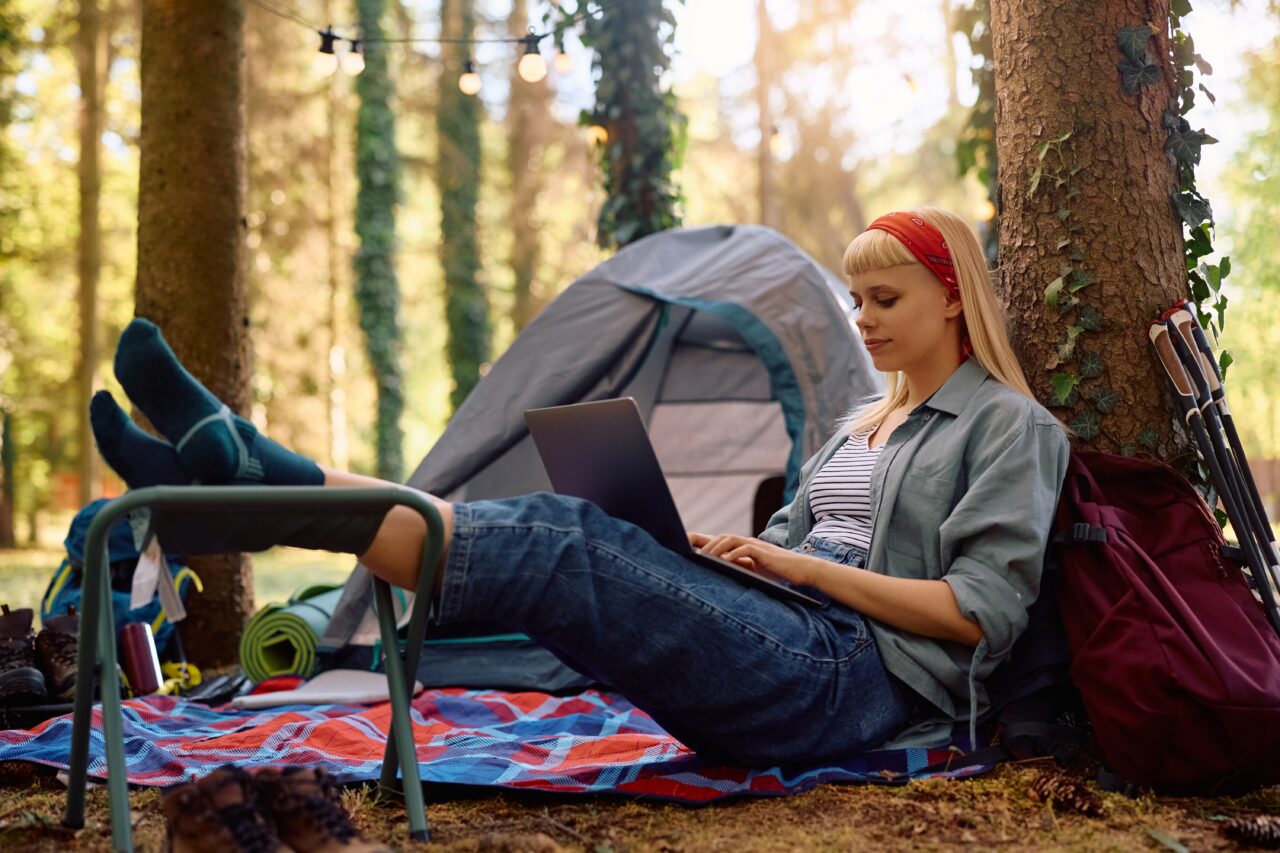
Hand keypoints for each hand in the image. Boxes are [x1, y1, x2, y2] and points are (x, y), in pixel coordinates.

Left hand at [687, 532, 819, 586]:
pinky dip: (732, 554)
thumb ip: (739, 568)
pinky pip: (745, 549)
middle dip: (702, 540)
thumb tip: (719, 573)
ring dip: (715, 547)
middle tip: (685, 546)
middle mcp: (747, 542)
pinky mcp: (763, 552)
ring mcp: (755, 546)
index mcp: (743, 547)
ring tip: (701, 556)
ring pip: (729, 540)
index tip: (685, 545)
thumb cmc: (777, 572)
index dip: (702, 541)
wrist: (801, 569)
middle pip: (720, 537)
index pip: (719, 541)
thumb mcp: (754, 571)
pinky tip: (723, 561)